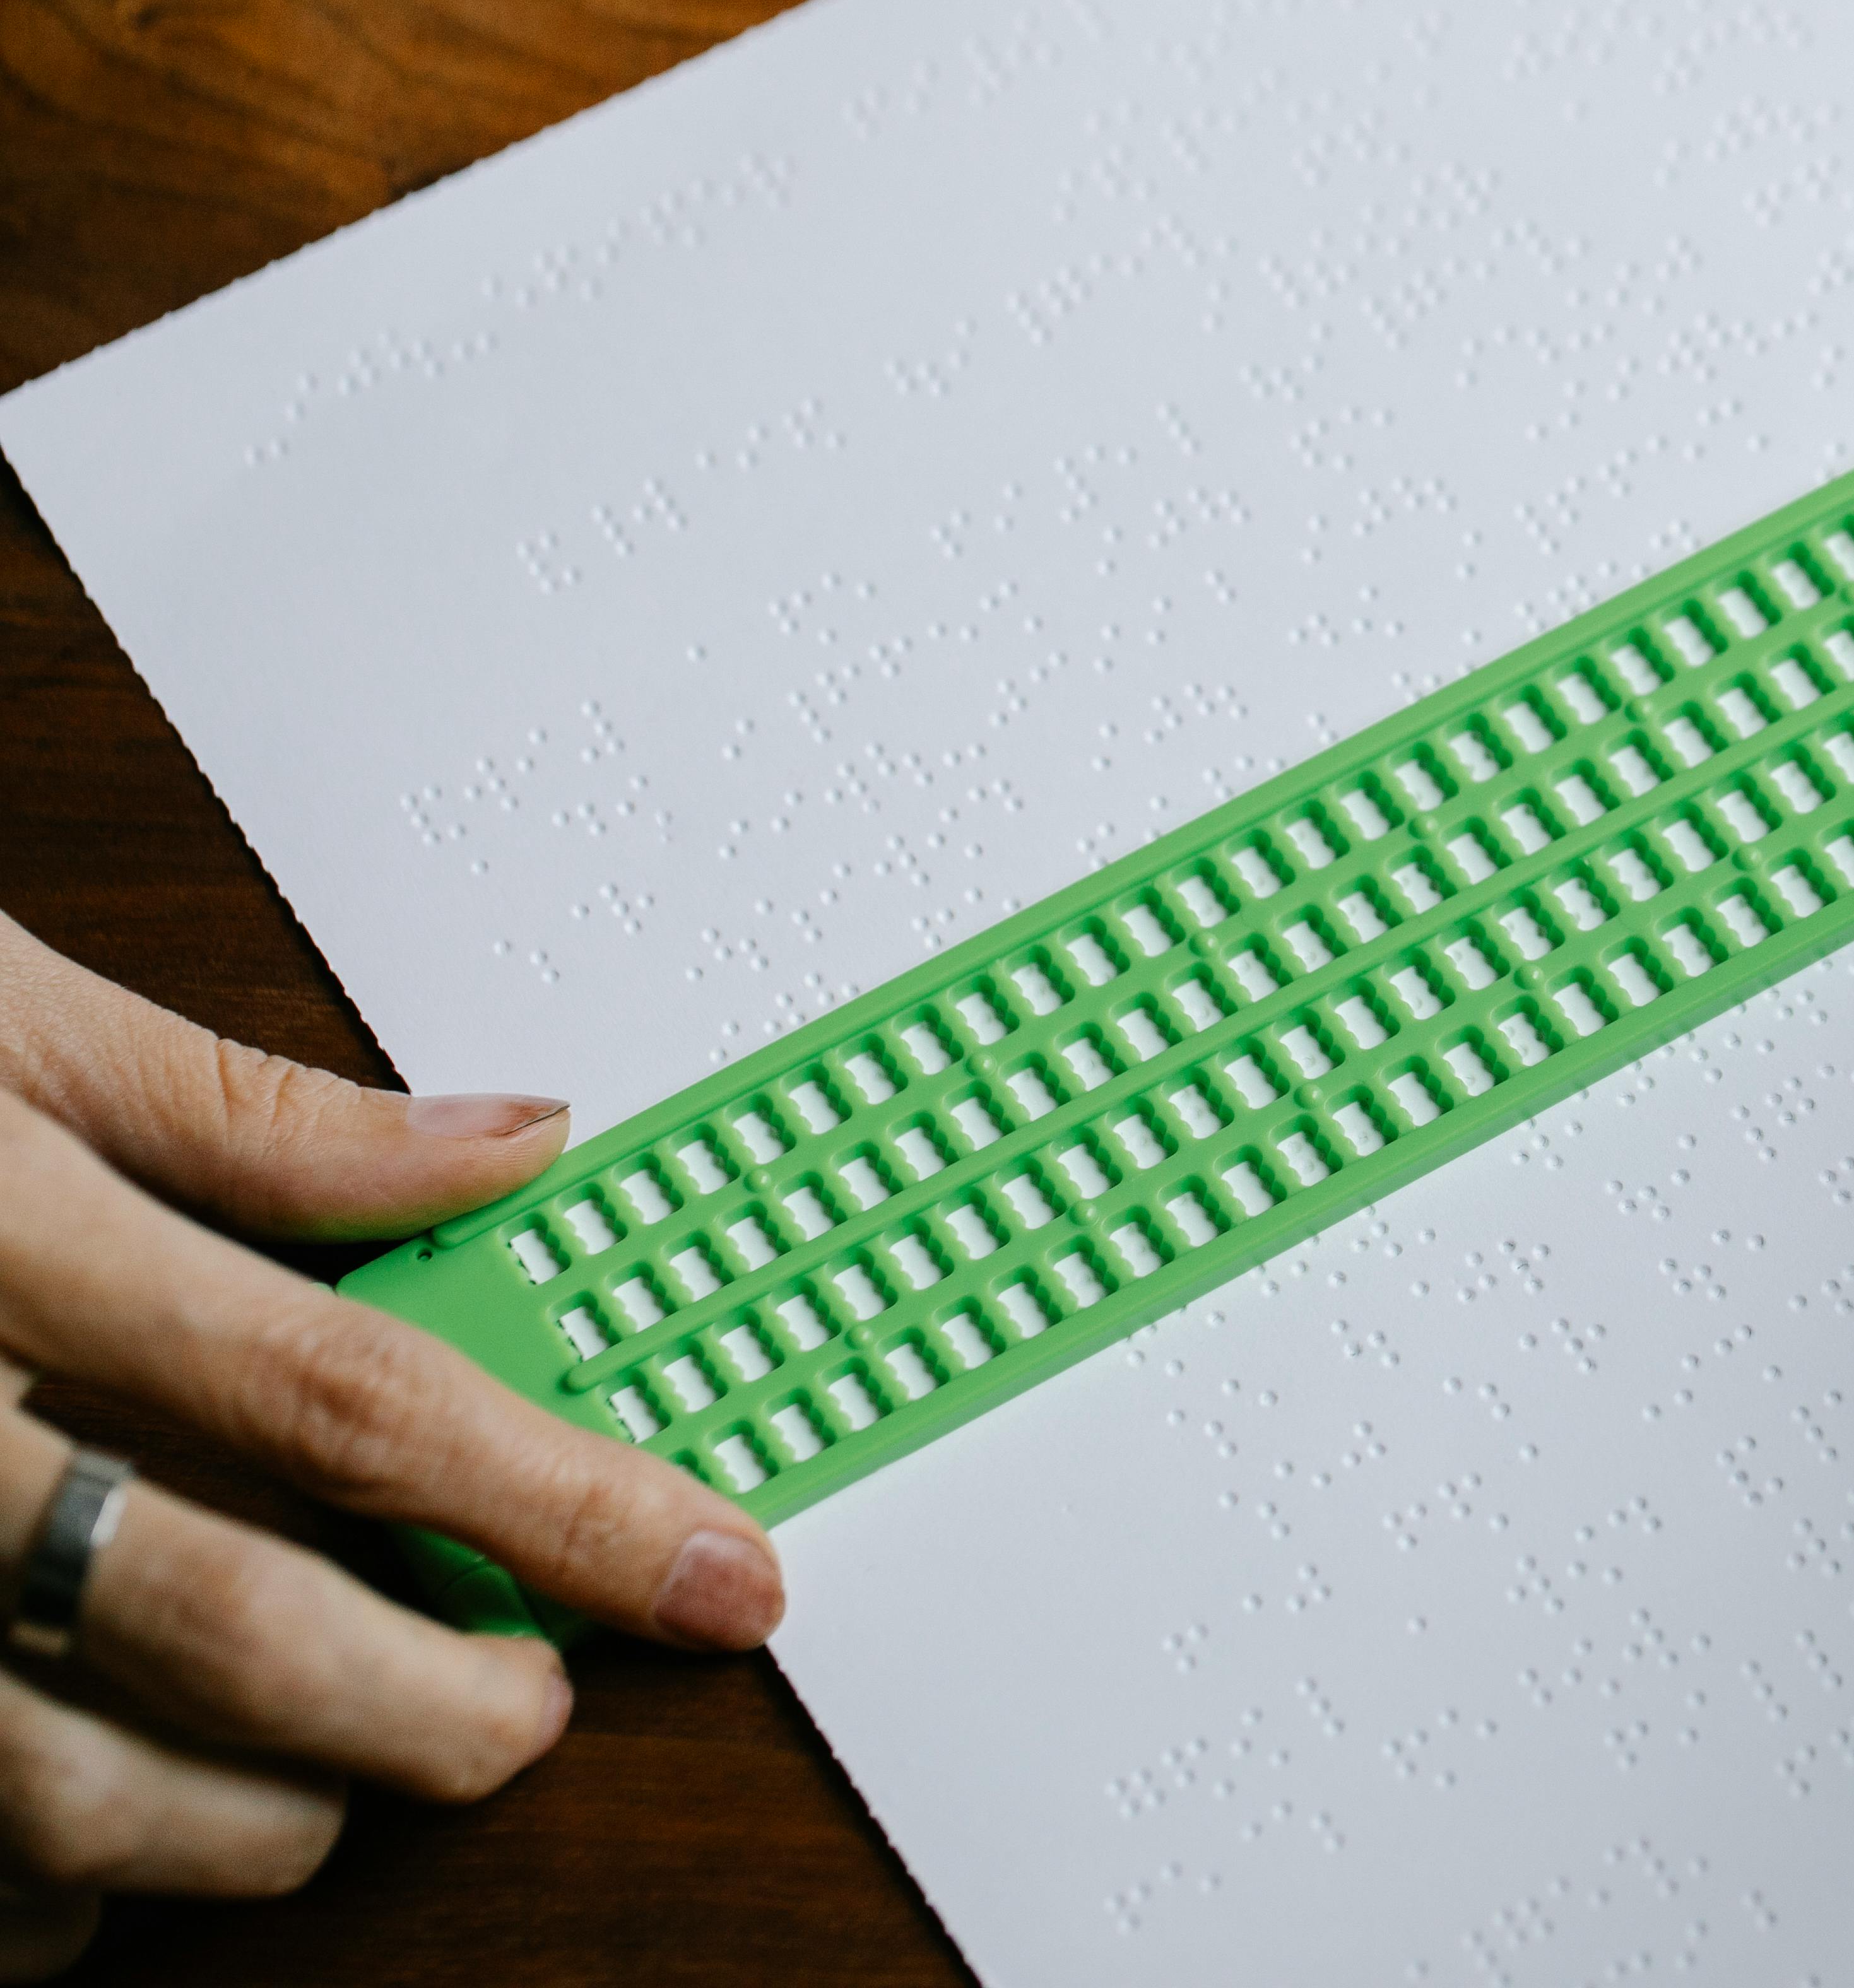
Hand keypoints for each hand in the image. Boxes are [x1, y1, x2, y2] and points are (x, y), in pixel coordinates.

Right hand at [0, 912, 782, 1976]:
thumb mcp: (8, 1016)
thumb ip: (268, 1117)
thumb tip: (517, 1145)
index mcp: (4, 1237)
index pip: (353, 1398)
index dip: (563, 1503)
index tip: (721, 1572)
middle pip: (228, 1631)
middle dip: (430, 1711)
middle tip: (530, 1714)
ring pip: (65, 1795)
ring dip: (253, 1820)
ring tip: (343, 1781)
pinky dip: (43, 1897)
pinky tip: (115, 1844)